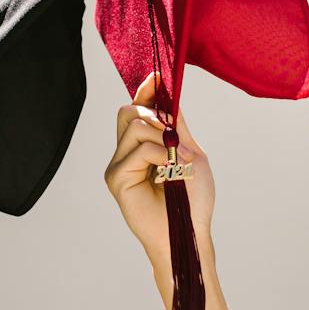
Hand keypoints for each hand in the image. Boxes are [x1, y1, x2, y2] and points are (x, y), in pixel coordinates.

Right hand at [102, 73, 217, 303]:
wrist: (190, 232)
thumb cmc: (193, 201)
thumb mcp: (191, 153)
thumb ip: (177, 126)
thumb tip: (168, 93)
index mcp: (144, 146)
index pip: (137, 108)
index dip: (146, 91)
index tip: (159, 77)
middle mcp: (127, 153)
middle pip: (129, 110)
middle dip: (155, 115)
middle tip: (176, 139)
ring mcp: (119, 165)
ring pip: (133, 125)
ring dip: (162, 138)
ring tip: (177, 161)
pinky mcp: (115, 178)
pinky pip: (137, 149)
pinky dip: (158, 154)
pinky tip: (169, 169)